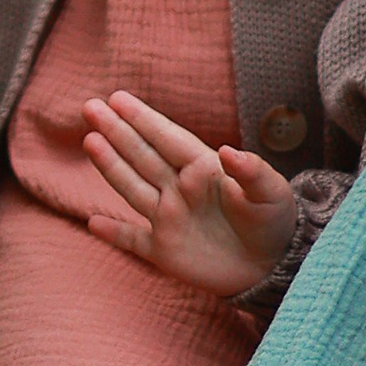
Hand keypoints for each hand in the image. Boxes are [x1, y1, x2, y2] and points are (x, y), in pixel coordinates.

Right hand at [81, 92, 299, 294]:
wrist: (276, 266)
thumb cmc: (276, 222)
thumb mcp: (271, 192)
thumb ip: (251, 171)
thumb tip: (228, 151)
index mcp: (203, 169)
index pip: (167, 139)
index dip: (143, 119)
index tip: (119, 99)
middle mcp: (180, 189)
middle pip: (142, 156)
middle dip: (117, 132)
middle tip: (91, 107)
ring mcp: (170, 219)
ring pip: (133, 188)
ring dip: (111, 166)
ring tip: (90, 140)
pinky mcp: (165, 252)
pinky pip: (133, 240)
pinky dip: (114, 233)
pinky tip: (92, 222)